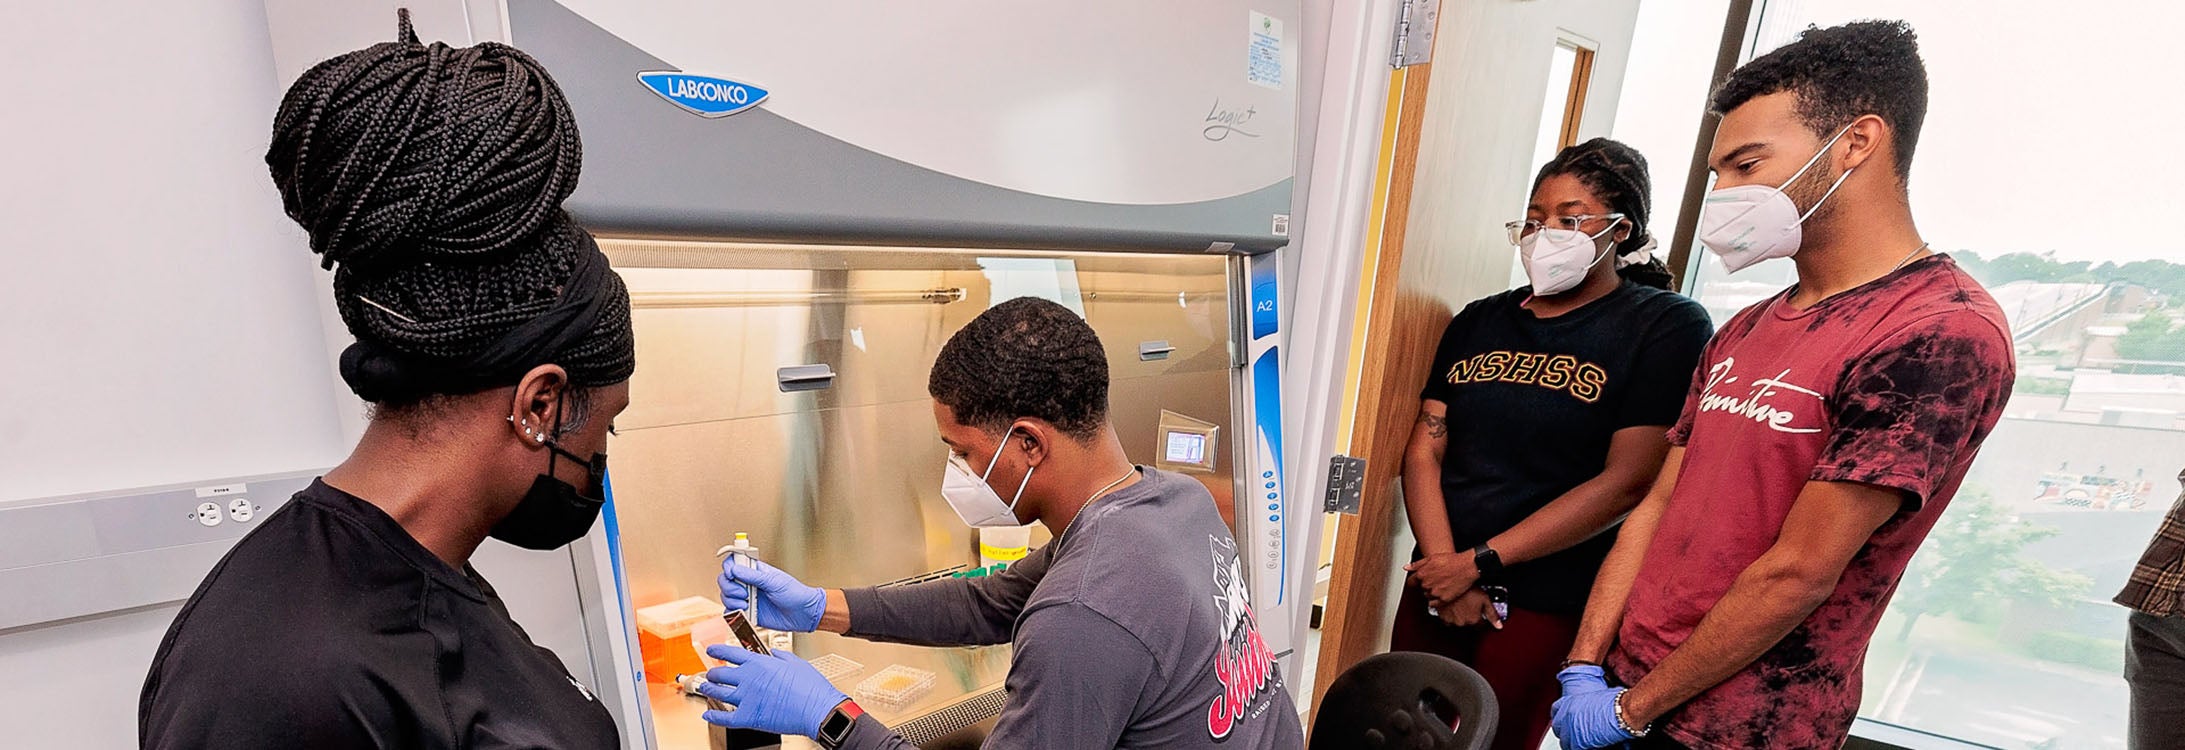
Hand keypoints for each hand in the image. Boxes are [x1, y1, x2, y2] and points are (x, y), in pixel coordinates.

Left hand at [697, 644, 847, 736]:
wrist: (817, 709)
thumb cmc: (811, 688)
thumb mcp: (796, 662)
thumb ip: (780, 655)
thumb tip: (772, 653)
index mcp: (760, 663)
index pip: (731, 652)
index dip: (718, 650)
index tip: (712, 650)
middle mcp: (749, 678)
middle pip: (720, 673)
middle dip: (712, 673)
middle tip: (711, 674)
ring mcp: (746, 698)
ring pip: (717, 692)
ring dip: (708, 689)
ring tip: (706, 688)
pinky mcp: (748, 717)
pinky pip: (724, 718)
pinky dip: (713, 717)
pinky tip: (709, 715)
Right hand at [719, 558, 825, 631]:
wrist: (803, 614)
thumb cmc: (795, 594)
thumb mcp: (774, 582)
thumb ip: (753, 576)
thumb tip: (734, 569)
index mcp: (755, 571)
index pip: (734, 563)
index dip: (728, 567)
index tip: (731, 573)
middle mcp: (749, 583)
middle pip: (725, 580)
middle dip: (729, 587)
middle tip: (744, 592)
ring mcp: (747, 597)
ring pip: (726, 596)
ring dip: (732, 600)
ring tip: (747, 603)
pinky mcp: (748, 612)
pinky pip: (731, 611)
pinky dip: (733, 612)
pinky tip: (745, 611)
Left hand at [1405, 552, 1479, 606]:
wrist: (1467, 567)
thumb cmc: (1451, 561)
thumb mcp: (1432, 558)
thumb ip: (1417, 564)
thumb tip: (1406, 568)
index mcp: (1422, 574)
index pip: (1411, 582)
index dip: (1415, 582)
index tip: (1418, 582)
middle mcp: (1426, 584)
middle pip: (1421, 588)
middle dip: (1427, 585)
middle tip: (1436, 580)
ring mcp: (1435, 593)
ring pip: (1428, 596)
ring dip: (1432, 592)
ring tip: (1442, 585)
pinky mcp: (1443, 600)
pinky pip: (1434, 604)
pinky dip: (1437, 600)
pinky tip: (1443, 593)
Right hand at [1434, 588, 1503, 628]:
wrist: (1450, 584)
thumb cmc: (1467, 590)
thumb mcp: (1485, 599)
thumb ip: (1492, 614)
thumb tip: (1499, 626)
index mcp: (1474, 620)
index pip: (1481, 625)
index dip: (1481, 617)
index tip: (1479, 611)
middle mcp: (1463, 622)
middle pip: (1469, 622)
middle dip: (1470, 615)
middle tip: (1469, 604)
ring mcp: (1452, 620)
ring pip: (1458, 621)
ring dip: (1460, 615)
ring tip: (1461, 604)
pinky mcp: (1443, 617)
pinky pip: (1448, 619)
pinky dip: (1450, 615)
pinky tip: (1453, 607)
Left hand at [1551, 666, 1634, 748]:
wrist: (1622, 711)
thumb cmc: (1616, 702)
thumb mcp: (1596, 696)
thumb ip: (1588, 703)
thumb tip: (1593, 706)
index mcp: (1570, 702)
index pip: (1556, 711)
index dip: (1561, 717)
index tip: (1565, 722)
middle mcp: (1567, 715)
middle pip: (1557, 728)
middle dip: (1565, 732)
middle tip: (1575, 735)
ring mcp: (1571, 729)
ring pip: (1565, 741)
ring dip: (1573, 742)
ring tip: (1584, 742)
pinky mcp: (1578, 742)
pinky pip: (1574, 748)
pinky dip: (1582, 748)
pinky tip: (1590, 746)